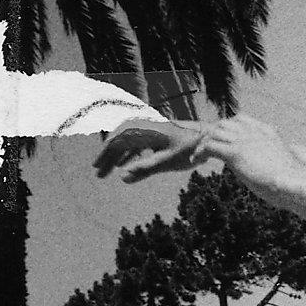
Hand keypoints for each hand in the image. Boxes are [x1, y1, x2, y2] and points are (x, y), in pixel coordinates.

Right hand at [93, 121, 207, 181]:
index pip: (116, 141)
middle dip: (108, 158)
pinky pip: (136, 143)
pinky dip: (129, 154)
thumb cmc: (189, 149)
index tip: (97, 169)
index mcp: (142, 130)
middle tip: (99, 175)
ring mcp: (149, 130)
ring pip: (127, 143)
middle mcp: (142, 126)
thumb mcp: (167, 161)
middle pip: (118, 141)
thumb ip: (145, 169)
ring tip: (108, 172)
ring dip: (117, 157)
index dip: (105, 155)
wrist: (208, 137)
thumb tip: (123, 178)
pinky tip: (124, 166)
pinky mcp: (155, 134)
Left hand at [194, 114, 305, 201]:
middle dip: (213, 133)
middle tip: (207, 147)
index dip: (228, 128)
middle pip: (224, 123)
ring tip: (199, 155)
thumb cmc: (296, 181)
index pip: (241, 119)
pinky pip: (209, 146)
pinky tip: (196, 161)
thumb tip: (271, 170)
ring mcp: (244, 141)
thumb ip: (273, 160)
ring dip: (204, 142)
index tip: (222, 139)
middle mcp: (254, 132)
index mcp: (267, 132)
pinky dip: (200, 152)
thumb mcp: (284, 164)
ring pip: (214, 132)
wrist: (297, 182)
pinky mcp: (235, 152)